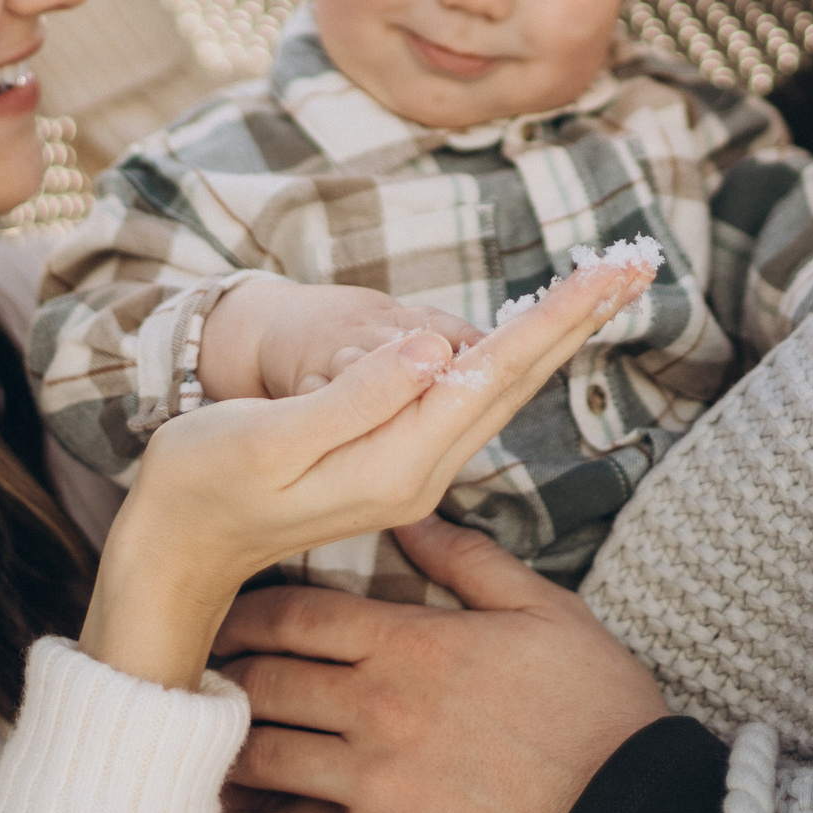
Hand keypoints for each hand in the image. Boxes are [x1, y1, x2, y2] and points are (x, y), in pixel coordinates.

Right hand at [77, 258, 653, 693]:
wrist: (175, 549)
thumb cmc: (203, 483)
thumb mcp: (268, 438)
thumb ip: (353, 398)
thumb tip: (435, 350)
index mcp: (397, 463)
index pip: (492, 373)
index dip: (555, 317)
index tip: (609, 273)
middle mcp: (421, 472)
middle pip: (515, 380)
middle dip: (578, 318)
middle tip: (638, 263)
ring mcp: (412, 471)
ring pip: (500, 388)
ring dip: (555, 334)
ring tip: (605, 286)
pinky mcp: (395, 460)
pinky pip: (469, 398)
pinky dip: (511, 354)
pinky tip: (534, 335)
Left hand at [211, 516, 671, 812]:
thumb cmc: (600, 717)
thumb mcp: (549, 615)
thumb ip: (471, 562)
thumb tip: (412, 517)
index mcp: (416, 644)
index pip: (297, 617)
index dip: (246, 617)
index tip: (225, 624)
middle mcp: (381, 709)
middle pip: (266, 681)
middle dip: (226, 679)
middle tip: (204, 683)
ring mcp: (374, 787)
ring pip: (261, 758)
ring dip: (227, 754)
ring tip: (210, 752)